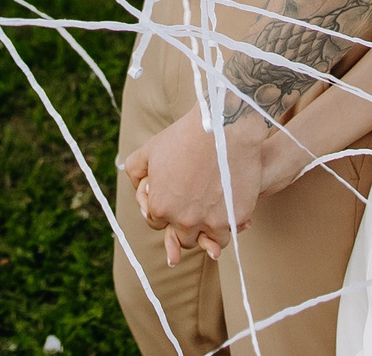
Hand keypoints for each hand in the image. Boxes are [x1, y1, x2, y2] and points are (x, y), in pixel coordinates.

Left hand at [121, 108, 277, 266]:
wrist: (225, 128)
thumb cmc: (186, 136)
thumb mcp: (150, 149)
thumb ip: (136, 170)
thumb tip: (139, 187)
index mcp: (160, 206)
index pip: (156, 222)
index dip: (163, 211)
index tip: (173, 200)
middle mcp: (183, 220)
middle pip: (181, 238)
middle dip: (183, 225)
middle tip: (191, 210)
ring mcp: (210, 222)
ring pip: (206, 243)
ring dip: (206, 233)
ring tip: (209, 217)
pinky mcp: (235, 219)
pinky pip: (228, 235)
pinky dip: (226, 228)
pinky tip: (225, 215)